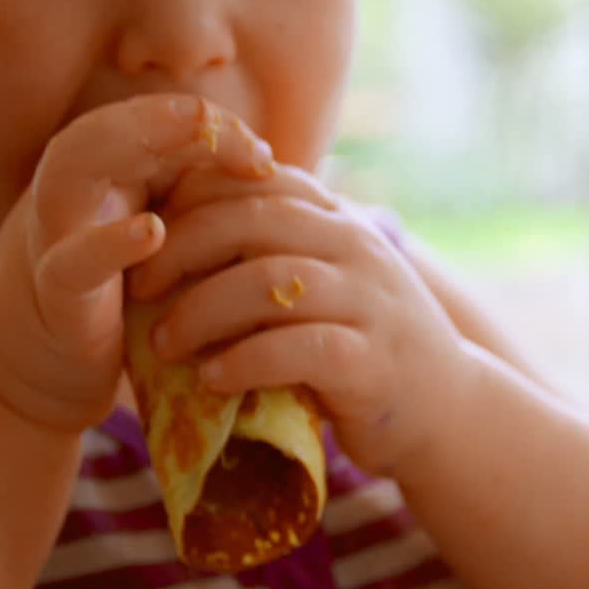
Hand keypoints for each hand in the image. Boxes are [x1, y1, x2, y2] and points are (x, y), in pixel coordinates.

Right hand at [0, 95, 275, 432]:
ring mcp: (57, 237)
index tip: (266, 159)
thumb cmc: (123, 301)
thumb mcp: (168, 242)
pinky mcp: (56, 294)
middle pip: (113, 125)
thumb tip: (269, 171)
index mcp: (106, 175)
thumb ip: (200, 202)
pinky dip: (108, 243)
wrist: (49, 375)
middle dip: (177, 116)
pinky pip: (71, 261)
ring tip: (198, 134)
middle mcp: (76, 193)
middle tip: (246, 141)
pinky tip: (152, 232)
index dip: (210, 125)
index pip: (154, 121)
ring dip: (135, 138)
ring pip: (72, 165)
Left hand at [129, 163, 479, 473]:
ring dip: (202, 311)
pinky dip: (244, 362)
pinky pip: (298, 348)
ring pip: (270, 282)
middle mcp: (357, 248)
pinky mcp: (371, 363)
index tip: (147, 237)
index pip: (259, 178)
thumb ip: (274, 251)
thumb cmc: (363, 344)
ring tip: (163, 344)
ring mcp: (369, 302)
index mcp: (339, 221)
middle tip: (140, 290)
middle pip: (254, 220)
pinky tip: (212, 379)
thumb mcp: (326, 282)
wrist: (447, 410)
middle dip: (183, 251)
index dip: (194, 198)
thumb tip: (172, 235)